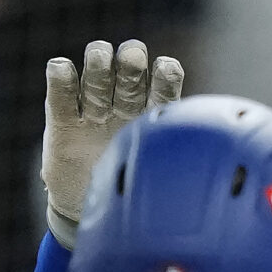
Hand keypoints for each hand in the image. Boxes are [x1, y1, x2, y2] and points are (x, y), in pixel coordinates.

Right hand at [41, 39, 185, 245]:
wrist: (89, 214)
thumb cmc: (130, 193)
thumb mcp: (156, 185)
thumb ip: (175, 169)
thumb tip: (211, 177)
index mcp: (152, 117)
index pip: (164, 85)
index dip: (166, 74)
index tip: (166, 70)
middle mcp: (125, 106)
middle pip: (130, 71)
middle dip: (132, 61)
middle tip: (132, 60)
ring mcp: (93, 111)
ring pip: (98, 74)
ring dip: (99, 61)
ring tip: (100, 58)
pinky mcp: (62, 121)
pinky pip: (61, 93)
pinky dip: (60, 76)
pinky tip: (62, 69)